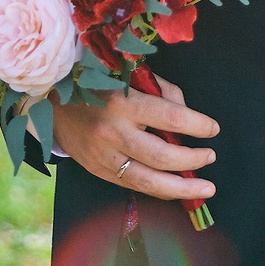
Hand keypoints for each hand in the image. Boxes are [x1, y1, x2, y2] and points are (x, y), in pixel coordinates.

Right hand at [50, 75, 218, 203]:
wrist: (52, 99)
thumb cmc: (98, 82)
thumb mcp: (130, 76)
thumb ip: (161, 92)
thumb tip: (188, 115)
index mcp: (123, 101)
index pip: (171, 117)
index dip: (197, 125)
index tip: (212, 129)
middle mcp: (113, 131)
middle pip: (163, 157)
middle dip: (193, 160)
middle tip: (210, 157)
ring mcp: (103, 155)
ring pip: (149, 181)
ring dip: (181, 187)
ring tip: (204, 188)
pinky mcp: (97, 170)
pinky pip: (133, 185)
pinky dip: (158, 189)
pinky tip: (175, 189)